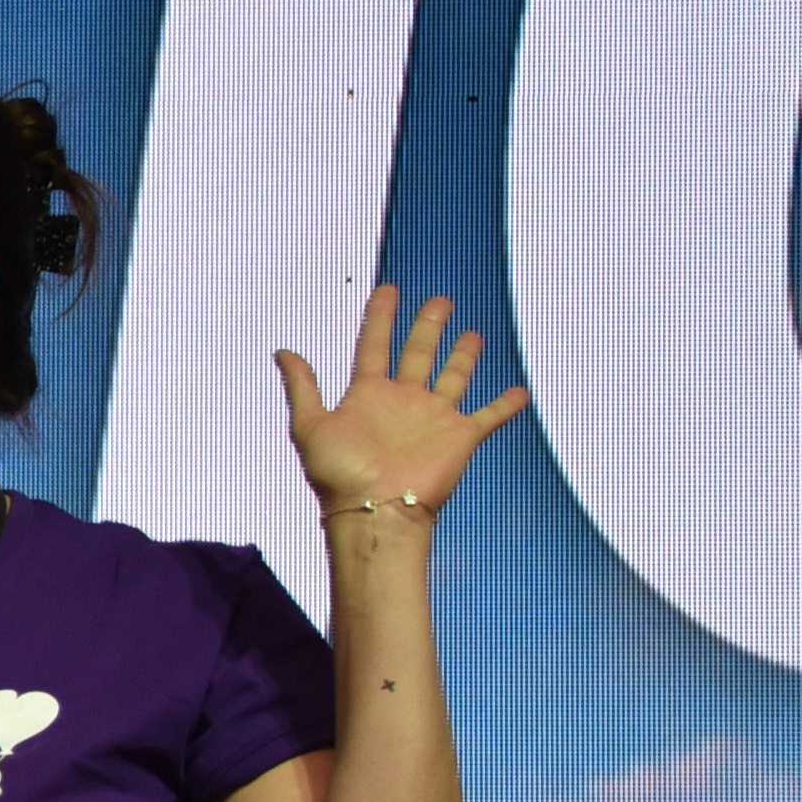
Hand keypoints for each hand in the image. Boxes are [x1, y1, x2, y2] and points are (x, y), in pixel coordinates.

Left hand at [278, 284, 531, 518]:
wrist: (375, 511)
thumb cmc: (339, 476)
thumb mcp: (311, 426)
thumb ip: (302, 387)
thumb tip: (282, 352)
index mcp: (368, 395)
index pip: (374, 345)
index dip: (380, 317)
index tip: (387, 290)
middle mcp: (403, 402)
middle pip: (418, 352)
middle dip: (428, 325)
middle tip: (440, 301)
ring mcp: (433, 418)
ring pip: (454, 377)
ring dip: (463, 356)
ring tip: (472, 334)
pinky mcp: (460, 437)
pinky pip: (488, 416)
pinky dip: (505, 405)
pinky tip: (520, 392)